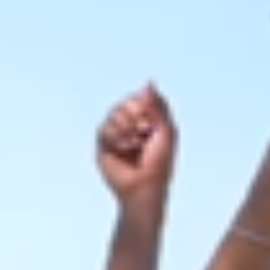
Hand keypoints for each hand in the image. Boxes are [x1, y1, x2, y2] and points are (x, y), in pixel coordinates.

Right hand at [95, 85, 176, 204]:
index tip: (151, 120)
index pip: (141, 97)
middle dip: (134, 114)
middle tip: (142, 130)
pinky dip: (115, 136)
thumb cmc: (159, 163)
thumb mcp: (166, 130)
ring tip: (133, 142)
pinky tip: (124, 147)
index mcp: (149, 120)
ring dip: (125, 126)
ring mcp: (117, 135)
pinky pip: (103, 129)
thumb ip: (157, 106)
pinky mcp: (103, 146)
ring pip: (113, 114)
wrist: (143, 186)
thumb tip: (147, 83)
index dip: (144, 104)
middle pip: (125, 102)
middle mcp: (132, 125)